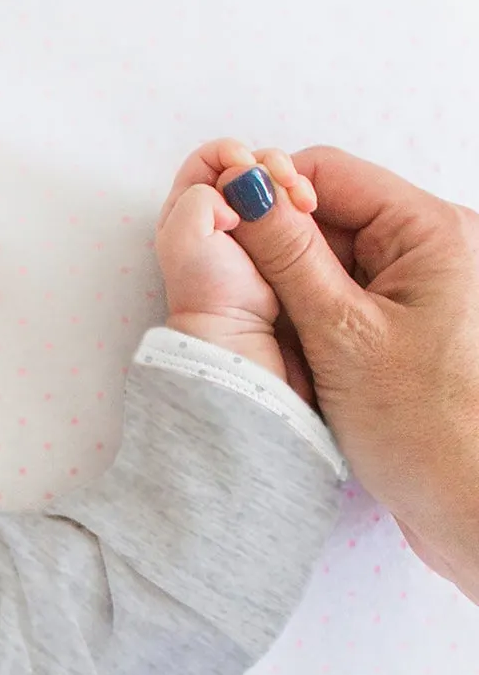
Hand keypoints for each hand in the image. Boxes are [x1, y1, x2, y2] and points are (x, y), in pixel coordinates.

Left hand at [157, 140, 318, 389]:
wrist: (242, 350)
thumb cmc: (211, 302)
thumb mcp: (184, 244)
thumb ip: (197, 201)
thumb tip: (232, 183)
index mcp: (188, 216)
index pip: (209, 162)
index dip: (232, 156)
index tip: (250, 172)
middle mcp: (221, 222)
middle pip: (253, 169)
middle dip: (276, 169)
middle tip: (291, 192)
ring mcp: (258, 238)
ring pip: (280, 189)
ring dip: (297, 186)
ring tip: (306, 205)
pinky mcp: (288, 253)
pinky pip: (302, 214)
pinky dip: (311, 207)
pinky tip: (314, 217)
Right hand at [219, 144, 478, 599]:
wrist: (468, 500)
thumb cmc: (423, 425)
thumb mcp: (340, 333)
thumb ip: (288, 256)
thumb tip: (246, 187)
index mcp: (430, 229)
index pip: (330, 174)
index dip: (270, 196)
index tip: (221, 230)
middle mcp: (433, 246)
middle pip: (329, 216)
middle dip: (277, 252)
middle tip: (240, 299)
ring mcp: (421, 288)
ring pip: (329, 262)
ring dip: (289, 294)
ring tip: (275, 340)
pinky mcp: (407, 327)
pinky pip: (342, 302)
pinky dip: (309, 322)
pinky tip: (297, 358)